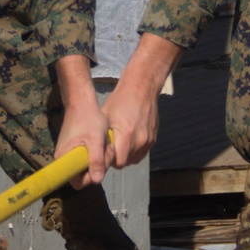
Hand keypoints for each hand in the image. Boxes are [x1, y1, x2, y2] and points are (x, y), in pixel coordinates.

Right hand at [54, 55, 111, 186]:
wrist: (82, 101)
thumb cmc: (88, 119)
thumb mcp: (95, 140)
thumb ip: (96, 160)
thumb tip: (97, 181)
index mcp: (64, 159)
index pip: (77, 182)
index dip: (90, 177)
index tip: (100, 164)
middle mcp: (63, 159)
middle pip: (83, 174)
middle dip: (99, 166)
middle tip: (107, 150)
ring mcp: (69, 153)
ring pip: (88, 165)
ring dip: (100, 158)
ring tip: (106, 144)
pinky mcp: (75, 148)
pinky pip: (87, 158)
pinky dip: (97, 153)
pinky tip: (102, 143)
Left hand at [103, 33, 182, 168]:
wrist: (142, 87)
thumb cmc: (120, 100)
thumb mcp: (105, 116)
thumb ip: (103, 137)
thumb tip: (96, 152)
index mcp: (126, 134)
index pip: (118, 162)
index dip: (110, 161)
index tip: (105, 154)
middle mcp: (140, 139)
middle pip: (126, 162)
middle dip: (117, 158)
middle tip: (110, 148)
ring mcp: (148, 140)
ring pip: (134, 158)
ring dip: (127, 155)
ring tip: (120, 143)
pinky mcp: (153, 138)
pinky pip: (142, 152)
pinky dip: (135, 150)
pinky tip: (128, 140)